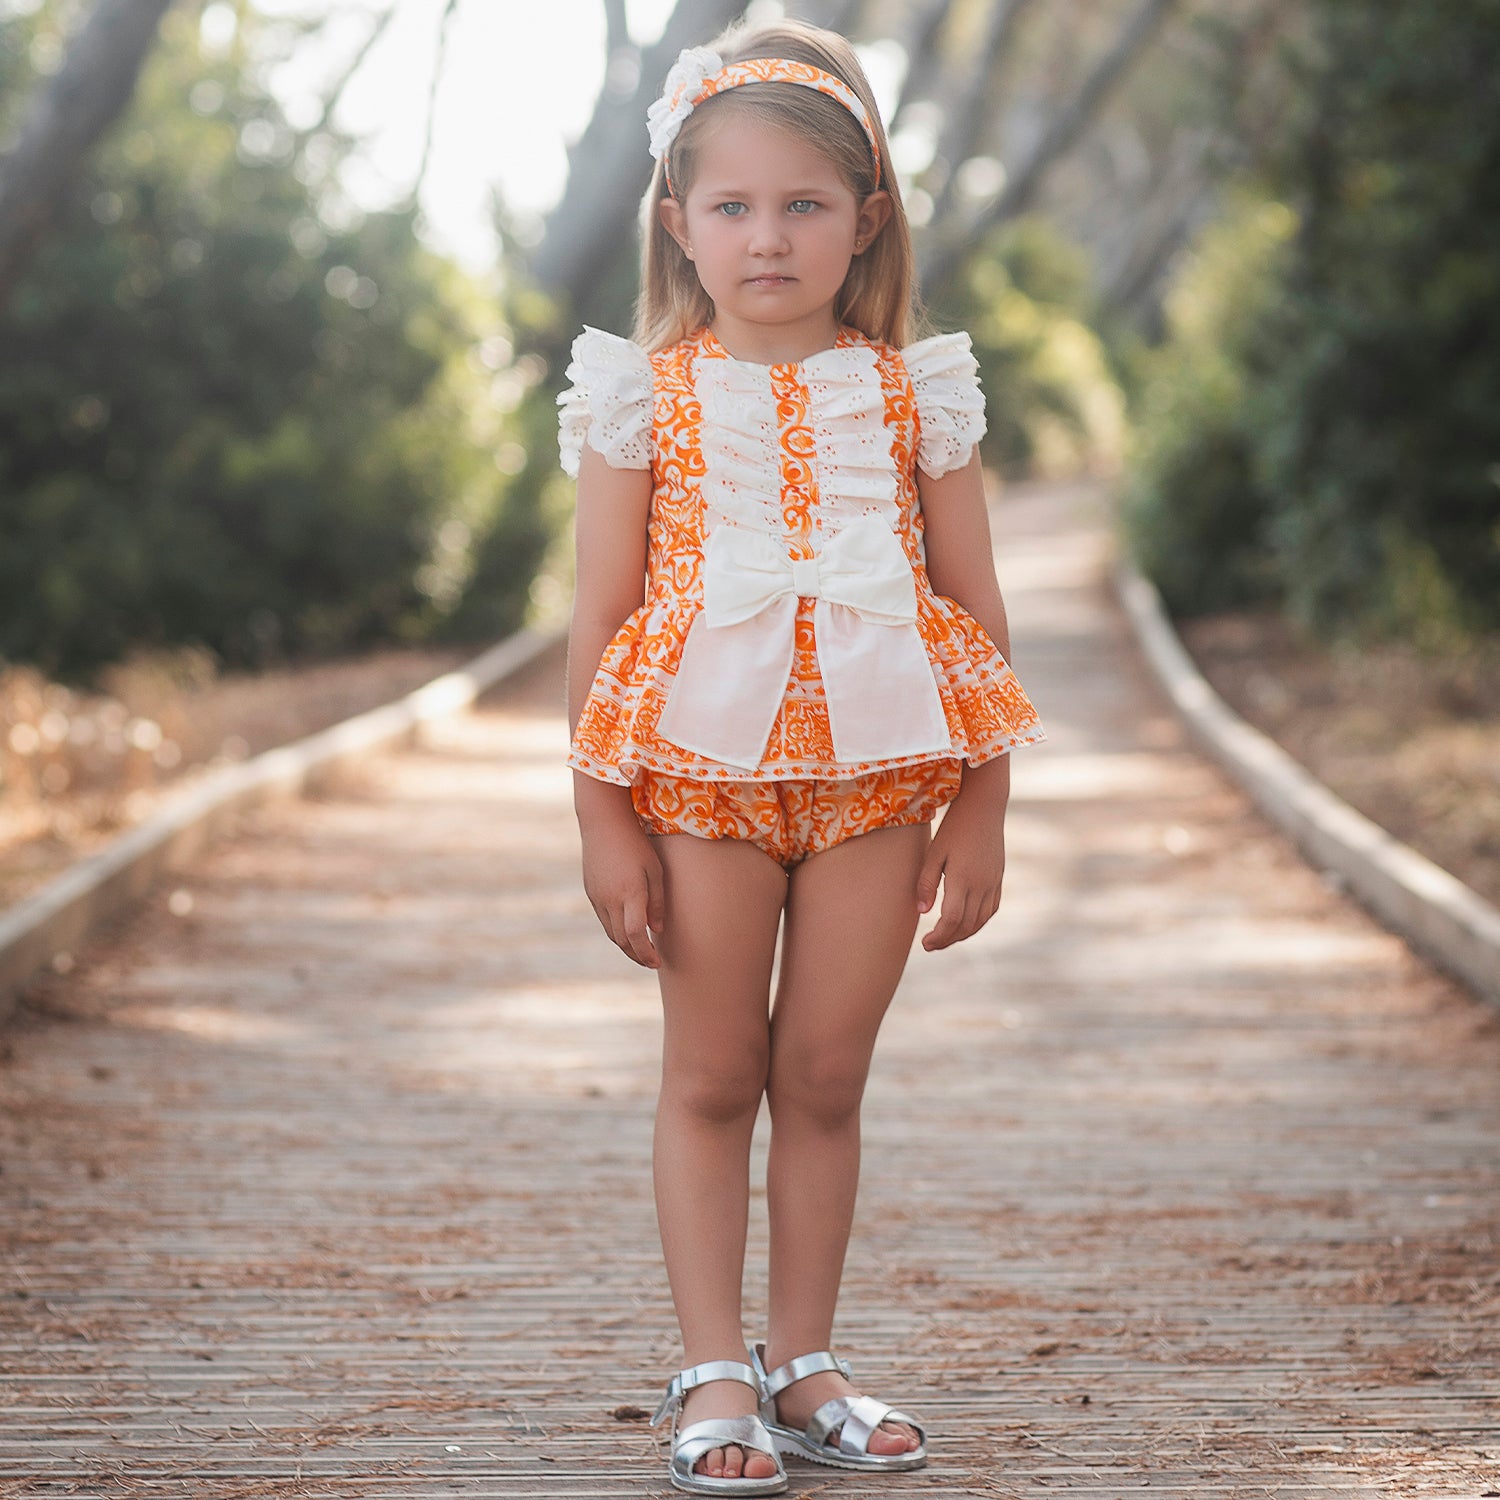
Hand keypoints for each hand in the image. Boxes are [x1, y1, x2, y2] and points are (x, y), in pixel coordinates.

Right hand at [580, 814, 665, 968]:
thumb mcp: (655, 870)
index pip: (635, 935)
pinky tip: (628, 929)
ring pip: (611, 932)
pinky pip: (604, 920)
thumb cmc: (636, 844)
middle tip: (651, 961)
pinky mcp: (590, 893)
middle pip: (621, 940)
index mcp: (630, 893)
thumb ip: (656, 902)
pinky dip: (616, 930)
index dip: (646, 953)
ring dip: (626, 945)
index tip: (657, 962)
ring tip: (641, 949)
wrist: (602, 823)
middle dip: (637, 955)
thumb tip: (655, 930)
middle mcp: (610, 900)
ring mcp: (597, 898)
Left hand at [915, 791, 1005, 951]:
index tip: (925, 943)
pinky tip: (966, 923)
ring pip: (980, 920)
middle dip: (948, 940)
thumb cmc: (954, 827)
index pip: (951, 920)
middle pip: (966, 925)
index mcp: (962, 879)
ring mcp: (993, 883)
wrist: (984, 807)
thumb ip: (926, 883)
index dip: (938, 937)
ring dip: (962, 934)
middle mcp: (981, 885)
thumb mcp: (934, 852)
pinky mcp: (998, 879)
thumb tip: (922, 912)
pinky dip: (978, 922)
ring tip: (945, 938)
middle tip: (930, 945)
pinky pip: (991, 909)